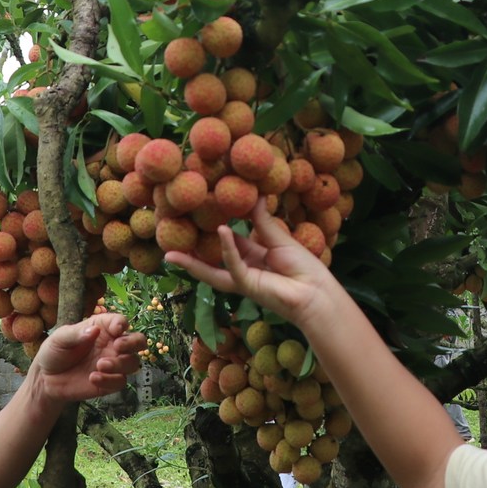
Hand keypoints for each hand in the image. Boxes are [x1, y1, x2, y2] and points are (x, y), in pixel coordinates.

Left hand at [29, 313, 146, 405]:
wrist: (47, 379)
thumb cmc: (54, 352)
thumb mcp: (59, 338)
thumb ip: (76, 334)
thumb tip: (94, 331)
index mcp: (102, 328)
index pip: (120, 322)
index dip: (122, 324)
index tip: (116, 330)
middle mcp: (112, 345)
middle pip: (138, 341)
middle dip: (134, 343)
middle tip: (117, 347)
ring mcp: (113, 364)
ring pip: (133, 363)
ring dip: (121, 364)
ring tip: (100, 365)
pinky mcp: (110, 382)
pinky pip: (121, 382)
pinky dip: (110, 380)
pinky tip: (93, 378)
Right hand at [163, 201, 348, 327]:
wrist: (316, 292)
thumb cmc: (304, 267)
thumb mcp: (279, 238)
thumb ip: (263, 220)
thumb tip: (256, 195)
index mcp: (255, 257)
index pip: (231, 242)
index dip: (215, 230)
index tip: (198, 217)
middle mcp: (245, 269)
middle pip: (212, 260)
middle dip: (191, 254)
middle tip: (170, 242)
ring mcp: (243, 279)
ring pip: (212, 270)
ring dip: (191, 262)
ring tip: (170, 253)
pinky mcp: (248, 285)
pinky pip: (233, 265)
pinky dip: (227, 248)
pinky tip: (221, 231)